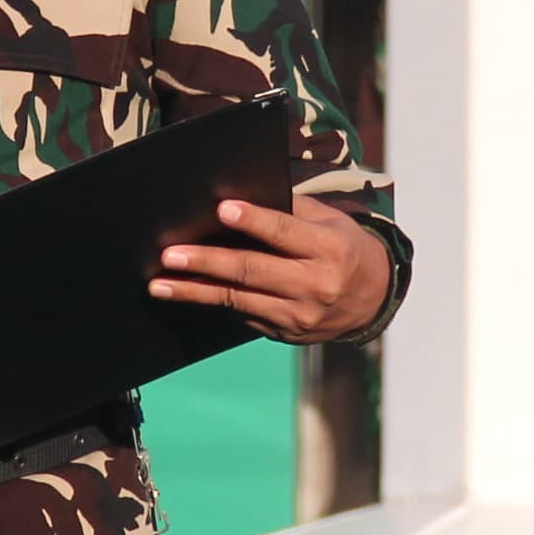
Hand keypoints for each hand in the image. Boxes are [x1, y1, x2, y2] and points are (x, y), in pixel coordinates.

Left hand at [151, 195, 393, 343]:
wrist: (374, 298)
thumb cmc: (341, 246)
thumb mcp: (329, 221)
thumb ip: (290, 211)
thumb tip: (237, 201)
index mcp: (329, 248)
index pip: (285, 231)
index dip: (253, 220)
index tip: (221, 210)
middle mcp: (315, 284)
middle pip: (253, 270)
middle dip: (207, 262)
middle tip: (170, 255)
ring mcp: (300, 315)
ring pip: (239, 300)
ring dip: (195, 291)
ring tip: (159, 284)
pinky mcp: (287, 333)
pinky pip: (243, 316)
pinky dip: (212, 304)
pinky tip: (184, 294)